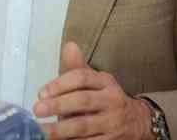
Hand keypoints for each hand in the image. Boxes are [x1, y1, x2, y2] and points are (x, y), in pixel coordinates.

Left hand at [33, 42, 151, 139]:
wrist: (138, 122)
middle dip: (59, 105)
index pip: (82, 78)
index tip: (41, 93)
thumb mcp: (96, 81)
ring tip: (42, 131)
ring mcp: (112, 123)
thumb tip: (69, 46)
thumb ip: (78, 67)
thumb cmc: (107, 99)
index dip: (60, 84)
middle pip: (83, 101)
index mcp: (105, 82)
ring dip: (61, 129)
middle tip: (38, 109)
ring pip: (84, 125)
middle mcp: (111, 100)